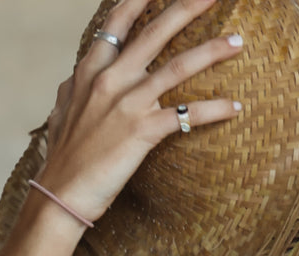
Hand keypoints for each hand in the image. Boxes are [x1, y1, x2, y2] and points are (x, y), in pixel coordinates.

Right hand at [35, 0, 243, 225]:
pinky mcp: (142, 132)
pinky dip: (213, 110)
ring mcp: (128, 104)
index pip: (117, 23)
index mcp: (90, 71)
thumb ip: (74, 90)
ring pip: (177, 67)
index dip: (139, 1)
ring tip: (237, 41)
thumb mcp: (62, 112)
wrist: (61, 193)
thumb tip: (75, 78)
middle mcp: (111, 79)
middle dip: (186, 8)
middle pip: (154, 32)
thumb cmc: (64, 159)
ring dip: (211, 51)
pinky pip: (186, 116)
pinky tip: (235, 107)